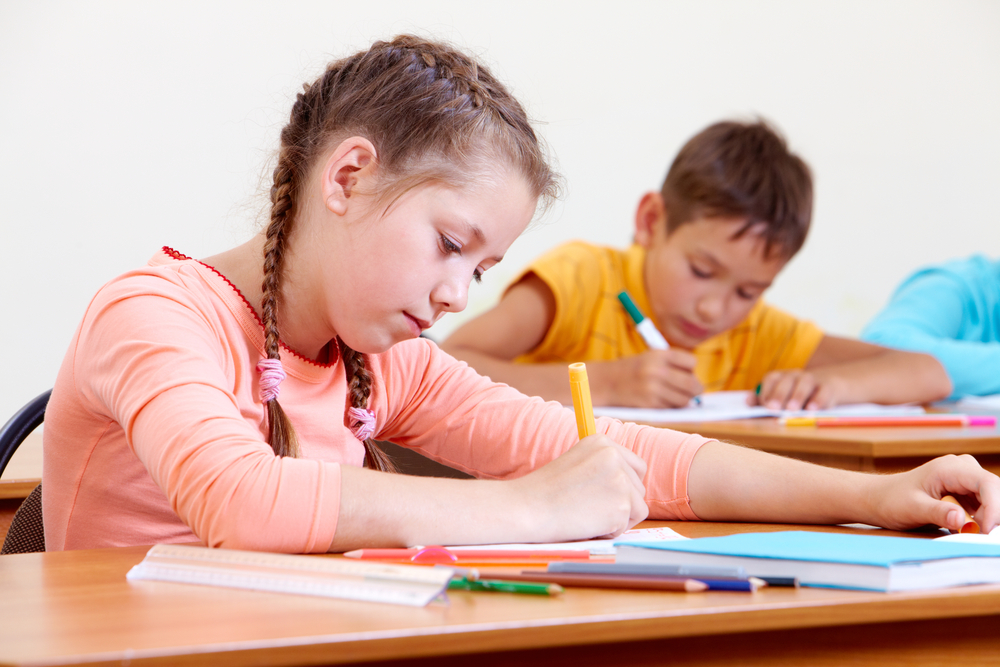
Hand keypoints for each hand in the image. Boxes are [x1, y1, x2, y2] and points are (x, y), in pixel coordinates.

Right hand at [508, 435, 648, 540]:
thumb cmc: (545, 492)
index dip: (625, 486)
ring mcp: (620, 479)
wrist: (528, 507)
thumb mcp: (576, 464)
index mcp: (602, 442)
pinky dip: (611, 531)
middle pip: (639, 488)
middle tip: (592, 509)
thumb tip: (629, 484)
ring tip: (588, 516)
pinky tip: (588, 524)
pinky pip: (627, 526)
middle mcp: (614, 456)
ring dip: (617, 518)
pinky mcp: (622, 504)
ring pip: (639, 508)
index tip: (605, 496)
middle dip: (622, 504)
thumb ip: (602, 468)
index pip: (636, 467)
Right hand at [590, 350, 702, 407]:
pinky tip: (664, 401)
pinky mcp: (650, 404)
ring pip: (685, 399)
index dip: (691, 369)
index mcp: (660, 355)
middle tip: (693, 390)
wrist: (607, 381)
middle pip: (692, 384)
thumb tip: (698, 385)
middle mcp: (657, 370)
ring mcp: (653, 388)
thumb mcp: (651, 357)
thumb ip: (673, 365)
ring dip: (684, 400)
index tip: (685, 372)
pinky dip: (672, 407)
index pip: (691, 362)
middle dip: (696, 389)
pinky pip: (672, 408)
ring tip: (675, 396)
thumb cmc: (634, 369)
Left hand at [753, 369, 846, 409]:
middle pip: (787, 381)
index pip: (771, 379)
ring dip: (797, 396)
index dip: (767, 391)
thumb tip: (747, 402)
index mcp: (781, 377)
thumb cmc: (795, 394)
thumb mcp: (778, 396)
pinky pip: (823, 391)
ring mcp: (812, 380)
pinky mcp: (827, 388)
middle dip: (779, 395)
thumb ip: (762, 399)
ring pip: (804, 383)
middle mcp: (795, 375)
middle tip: (774, 409)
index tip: (765, 405)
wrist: (826, 387)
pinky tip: (812, 410)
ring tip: (792, 410)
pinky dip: (818, 401)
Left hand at [865, 455, 999, 532]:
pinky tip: (971, 530)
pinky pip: (984, 503)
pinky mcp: (964, 489)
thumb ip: (937, 513)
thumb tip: (960, 519)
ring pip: (991, 498)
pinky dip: (983, 518)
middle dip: (994, 515)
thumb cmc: (891, 501)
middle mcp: (961, 468)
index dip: (994, 508)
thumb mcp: (913, 509)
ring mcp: (964, 478)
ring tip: (975, 534)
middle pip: (994, 491)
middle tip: (984, 537)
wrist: (878, 498)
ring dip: (989, 518)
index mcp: (949, 468)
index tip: (986, 530)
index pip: (986, 484)